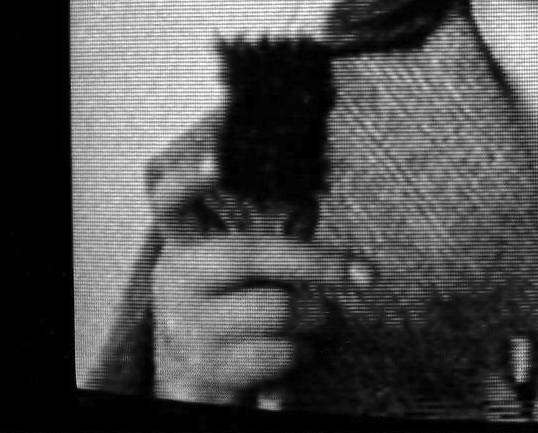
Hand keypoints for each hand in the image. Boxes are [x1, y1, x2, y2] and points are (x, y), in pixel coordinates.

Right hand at [145, 121, 372, 404]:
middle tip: (367, 275)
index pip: (171, 203)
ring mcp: (189, 328)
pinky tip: (301, 348)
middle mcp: (178, 282)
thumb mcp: (245, 264)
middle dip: (319, 262)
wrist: (198, 378)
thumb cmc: (236, 302)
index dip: (190, 180)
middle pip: (247, 254)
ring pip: (278, 310)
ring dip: (320, 316)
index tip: (219, 160)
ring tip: (322, 318)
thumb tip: (317, 185)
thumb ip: (273, 226)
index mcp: (186, 244)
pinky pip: (282, 354)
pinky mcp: (209, 370)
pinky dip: (308, 351)